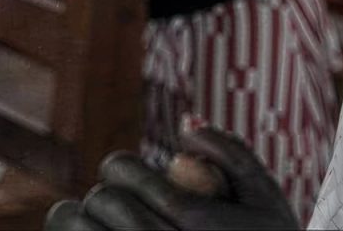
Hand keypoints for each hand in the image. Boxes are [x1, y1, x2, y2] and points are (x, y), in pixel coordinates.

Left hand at [44, 129, 297, 230]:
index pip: (123, 172)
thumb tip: (185, 123)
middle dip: (106, 195)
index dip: (121, 166)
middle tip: (116, 202)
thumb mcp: (264, 194)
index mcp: (193, 218)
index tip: (126, 173)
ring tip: (95, 222)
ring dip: (79, 222)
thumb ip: (231, 151)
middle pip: (100, 201)